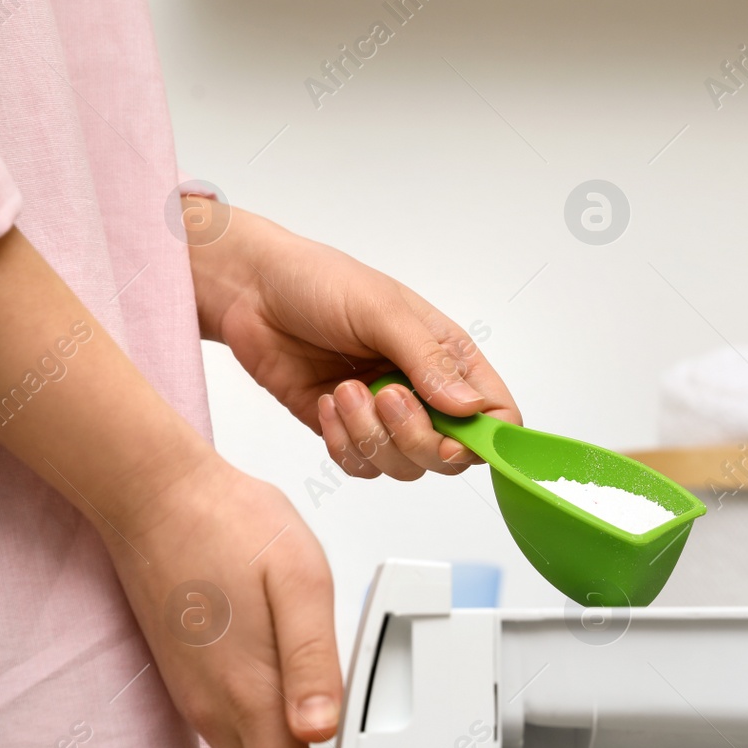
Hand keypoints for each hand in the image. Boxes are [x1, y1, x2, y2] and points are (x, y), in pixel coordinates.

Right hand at [102, 448, 338, 747]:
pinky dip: (279, 745)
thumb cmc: (231, 526)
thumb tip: (323, 730)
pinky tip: (311, 714)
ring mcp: (201, 697)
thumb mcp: (300, 582)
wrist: (159, 496)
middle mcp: (217, 708)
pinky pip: (239, 736)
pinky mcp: (197, 679)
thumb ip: (314, 662)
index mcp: (247, 693)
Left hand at [186, 201, 519, 480]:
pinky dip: (343, 444)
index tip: (454, 435)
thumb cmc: (319, 282)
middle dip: (416, 437)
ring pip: (405, 465)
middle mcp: (425, 391)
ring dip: (371, 435)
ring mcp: (385, 416)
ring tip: (343, 391)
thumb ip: (428, 361)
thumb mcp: (381, 310)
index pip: (497, 414)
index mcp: (449, 357)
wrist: (250, 291)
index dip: (488, 438)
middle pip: (451, 453)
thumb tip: (471, 407)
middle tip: (385, 396)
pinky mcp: (345, 431)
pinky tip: (325, 403)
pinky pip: (361, 465)